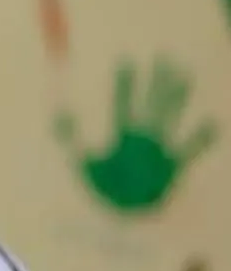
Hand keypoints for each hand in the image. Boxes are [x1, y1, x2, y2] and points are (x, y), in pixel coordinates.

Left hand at [58, 57, 214, 214]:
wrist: (123, 213)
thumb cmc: (104, 187)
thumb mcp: (82, 163)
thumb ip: (71, 138)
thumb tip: (59, 114)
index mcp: (121, 135)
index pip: (122, 103)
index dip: (123, 84)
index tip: (125, 60)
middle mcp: (142, 137)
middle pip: (151, 103)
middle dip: (156, 82)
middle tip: (164, 57)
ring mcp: (160, 149)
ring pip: (171, 117)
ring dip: (177, 99)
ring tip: (183, 76)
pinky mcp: (173, 166)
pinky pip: (190, 148)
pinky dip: (201, 137)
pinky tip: (211, 121)